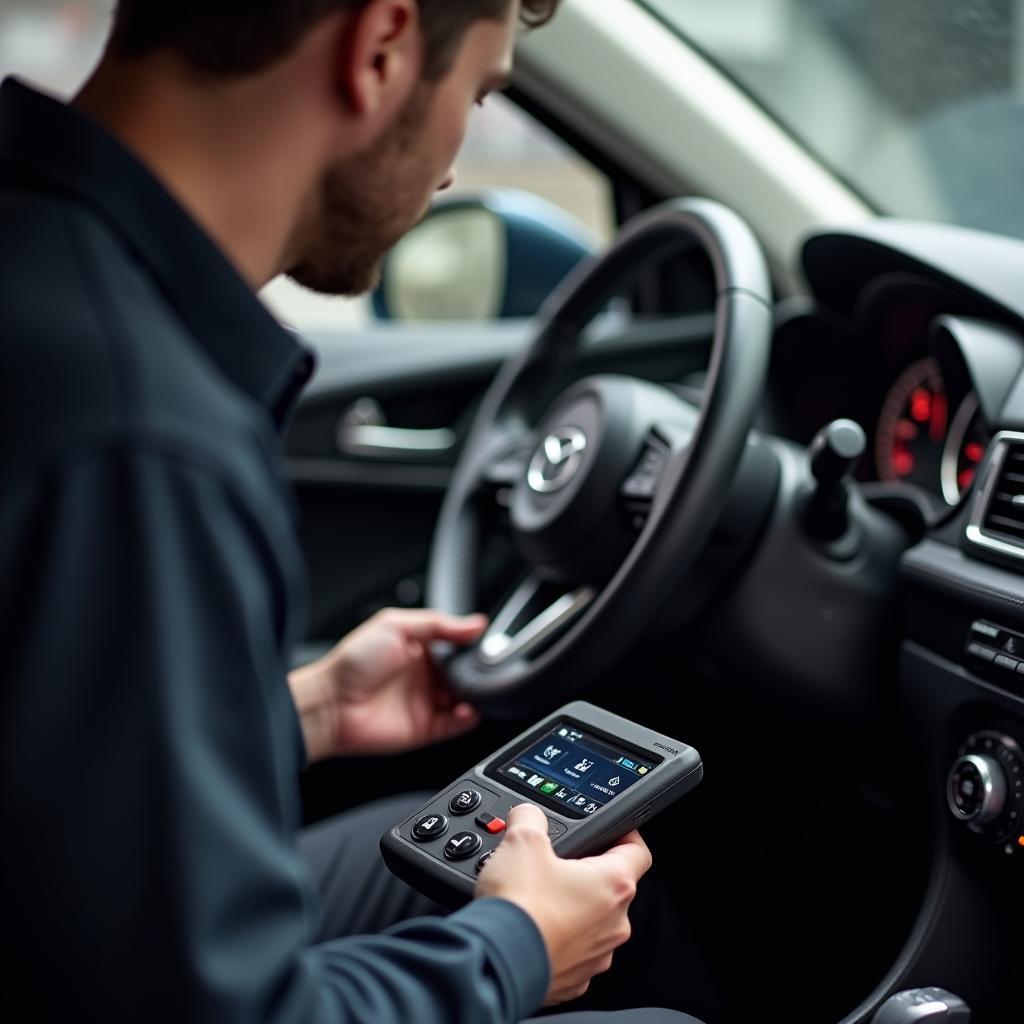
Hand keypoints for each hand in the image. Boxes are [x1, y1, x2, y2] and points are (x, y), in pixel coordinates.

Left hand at [288, 608, 485, 761]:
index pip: (456, 646)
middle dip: (475, 671)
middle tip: (479, 668)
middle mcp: (424, 676)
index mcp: (418, 648)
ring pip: (465, 699)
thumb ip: (437, 623)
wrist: (331, 704)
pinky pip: (456, 725)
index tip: (482, 643)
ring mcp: (426, 702)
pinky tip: (467, 708)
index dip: (470, 645)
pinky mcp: (426, 728)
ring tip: (473, 689)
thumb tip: (475, 623)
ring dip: (474, 695)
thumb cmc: (353, 663)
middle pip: (463, 673)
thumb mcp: (394, 625)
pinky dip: (469, 718)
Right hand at [475, 803, 651, 1005]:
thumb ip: (531, 818)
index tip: (610, 831)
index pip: (638, 851)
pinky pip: (572, 951)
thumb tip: (528, 814)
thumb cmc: (519, 907)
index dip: (624, 834)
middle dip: (585, 873)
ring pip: (592, 922)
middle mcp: (614, 924)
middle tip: (555, 864)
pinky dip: (556, 938)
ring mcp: (596, 956)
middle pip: (610, 887)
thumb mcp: (521, 840)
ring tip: (537, 898)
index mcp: (612, 885)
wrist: (496, 963)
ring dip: (570, 908)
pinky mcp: (574, 980)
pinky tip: (531, 928)